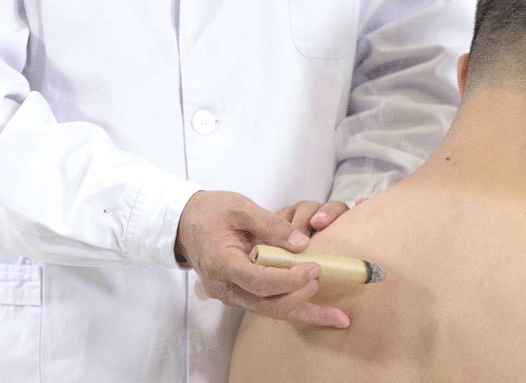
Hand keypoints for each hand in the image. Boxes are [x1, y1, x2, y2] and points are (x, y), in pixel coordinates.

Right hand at [176, 191, 349, 327]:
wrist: (187, 223)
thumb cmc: (213, 212)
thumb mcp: (241, 207)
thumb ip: (271, 224)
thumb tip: (302, 244)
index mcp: (221, 263)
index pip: (258, 281)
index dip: (288, 279)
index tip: (313, 267)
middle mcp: (224, 287)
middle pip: (267, 304)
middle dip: (299, 295)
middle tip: (321, 274)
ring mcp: (232, 296)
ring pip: (272, 312)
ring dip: (305, 311)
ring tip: (337, 314)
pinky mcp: (242, 296)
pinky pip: (272, 308)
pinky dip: (300, 312)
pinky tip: (327, 318)